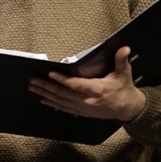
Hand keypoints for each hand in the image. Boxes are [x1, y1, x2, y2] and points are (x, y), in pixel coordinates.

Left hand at [29, 46, 146, 121]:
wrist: (128, 108)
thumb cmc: (124, 89)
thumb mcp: (124, 73)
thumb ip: (121, 60)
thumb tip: (124, 48)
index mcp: (97, 89)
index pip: (76, 84)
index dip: (62, 79)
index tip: (50, 73)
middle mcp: (87, 100)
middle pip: (63, 93)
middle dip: (46, 86)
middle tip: (33, 80)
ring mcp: (83, 108)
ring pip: (60, 101)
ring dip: (45, 94)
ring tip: (33, 88)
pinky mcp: (81, 113)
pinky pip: (63, 108)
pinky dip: (52, 104)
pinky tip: (42, 99)